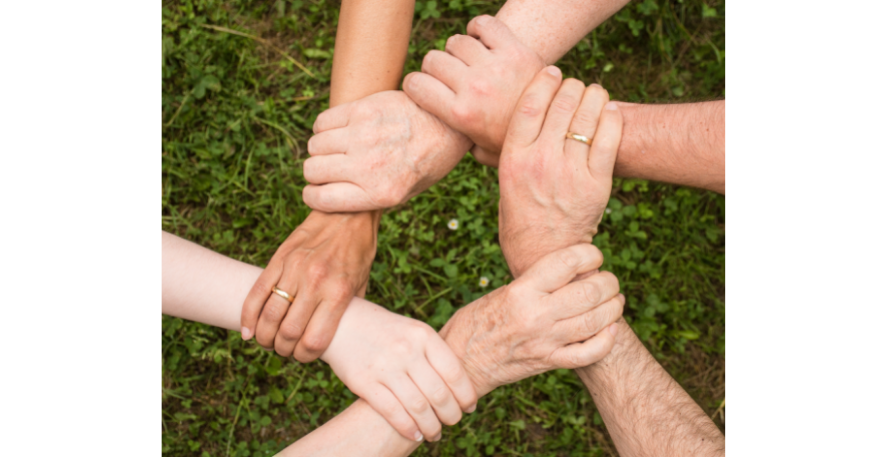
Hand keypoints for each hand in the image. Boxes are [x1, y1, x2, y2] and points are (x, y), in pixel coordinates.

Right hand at [240, 210, 377, 361]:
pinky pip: (257, 292)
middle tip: (285, 350)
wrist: (348, 212)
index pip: (314, 340)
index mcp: (338, 293)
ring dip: (265, 336)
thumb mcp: (362, 284)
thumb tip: (337, 338)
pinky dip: (248, 316)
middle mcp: (315, 282)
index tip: (304, 356)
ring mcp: (294, 269)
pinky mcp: (279, 258)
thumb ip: (347, 311)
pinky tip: (248, 330)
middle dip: (283, 349)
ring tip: (268, 341)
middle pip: (288, 332)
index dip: (305, 357)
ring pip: (269, 315)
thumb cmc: (359, 252)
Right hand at [301, 91, 472, 211]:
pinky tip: (341, 130)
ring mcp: (364, 136)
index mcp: (380, 193)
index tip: (319, 190)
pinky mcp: (363, 109)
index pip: (320, 199)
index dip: (314, 195)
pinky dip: (325, 128)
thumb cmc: (427, 162)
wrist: (449, 124)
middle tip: (331, 168)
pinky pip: (322, 122)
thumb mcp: (405, 193)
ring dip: (322, 148)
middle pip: (312, 170)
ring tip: (339, 148)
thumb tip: (331, 199)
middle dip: (317, 172)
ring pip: (315, 145)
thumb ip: (369, 198)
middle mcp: (369, 166)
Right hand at [321, 298, 477, 442]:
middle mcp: (406, 350)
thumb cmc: (385, 330)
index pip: (455, 372)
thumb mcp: (413, 331)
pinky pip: (393, 412)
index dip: (466, 395)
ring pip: (418, 407)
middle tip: (453, 422)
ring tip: (435, 434)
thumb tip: (460, 387)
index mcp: (423, 335)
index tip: (469, 407)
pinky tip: (415, 435)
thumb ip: (434, 353)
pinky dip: (408, 428)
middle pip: (439, 394)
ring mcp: (385, 367)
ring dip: (432, 427)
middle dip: (451, 415)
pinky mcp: (364, 382)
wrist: (341, 322)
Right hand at [403, 15, 544, 166]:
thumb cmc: (514, 141)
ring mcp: (495, 67)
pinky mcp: (515, 50)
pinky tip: (482, 42)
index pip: (415, 84)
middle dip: (436, 68)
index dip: (415, 85)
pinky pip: (483, 25)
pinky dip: (478, 29)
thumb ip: (458, 144)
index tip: (424, 89)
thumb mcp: (482, 152)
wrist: (557, 126)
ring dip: (459, 51)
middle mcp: (474, 88)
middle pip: (433, 59)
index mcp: (461, 115)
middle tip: (450, 78)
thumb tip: (439, 140)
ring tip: (470, 63)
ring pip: (456, 42)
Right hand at [439, 244, 623, 395]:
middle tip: (609, 280)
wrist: (461, 362)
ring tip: (615, 300)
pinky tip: (610, 330)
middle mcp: (535, 315)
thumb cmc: (477, 321)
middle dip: (609, 282)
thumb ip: (535, 283)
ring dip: (613, 308)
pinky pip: (588, 353)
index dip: (590, 254)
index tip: (594, 255)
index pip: (567, 262)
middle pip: (589, 291)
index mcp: (521, 290)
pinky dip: (606, 341)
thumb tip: (572, 271)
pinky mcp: (548, 362)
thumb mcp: (502, 292)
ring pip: (595, 321)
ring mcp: (544, 341)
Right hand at [498, 67, 622, 275]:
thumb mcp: (504, 182)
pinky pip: (609, 138)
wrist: (544, 255)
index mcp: (513, 159)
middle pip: (561, 104)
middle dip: (571, 86)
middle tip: (576, 86)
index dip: (544, 80)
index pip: (530, 104)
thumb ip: (506, 151)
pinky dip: (612, 117)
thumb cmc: (521, 217)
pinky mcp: (596, 184)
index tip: (552, 71)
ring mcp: (570, 172)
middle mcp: (540, 162)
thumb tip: (507, 118)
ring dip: (594, 96)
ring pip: (587, 116)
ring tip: (595, 94)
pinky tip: (610, 111)